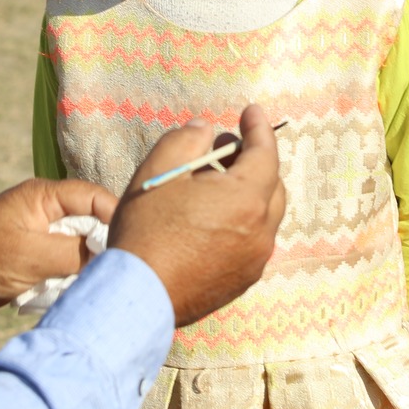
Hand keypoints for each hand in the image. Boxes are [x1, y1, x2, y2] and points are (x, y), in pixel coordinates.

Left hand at [0, 178, 117, 314]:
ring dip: (87, 263)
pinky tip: (75, 287)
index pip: (93, 197)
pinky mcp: (37, 254)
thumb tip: (109, 256)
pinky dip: (72, 274)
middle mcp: (46, 210)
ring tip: (93, 280)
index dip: (114, 217)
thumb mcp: (33, 256)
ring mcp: (42, 232)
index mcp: (43, 197)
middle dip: (102, 243)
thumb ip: (75, 252)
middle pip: (91, 220)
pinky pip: (67, 260)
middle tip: (115, 267)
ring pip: (82, 243)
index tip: (129, 244)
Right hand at [110, 103, 286, 325]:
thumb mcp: (158, 171)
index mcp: (246, 199)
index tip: (251, 112)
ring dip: (247, 194)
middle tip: (224, 150)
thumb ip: (186, 140)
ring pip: (263, 215)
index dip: (259, 128)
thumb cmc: (146, 231)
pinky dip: (241, 223)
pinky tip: (210, 222)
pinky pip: (252, 241)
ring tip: (212, 187)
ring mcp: (255, 260)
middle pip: (271, 185)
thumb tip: (205, 130)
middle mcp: (261, 231)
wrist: (137, 296)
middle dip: (254, 161)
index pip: (265, 153)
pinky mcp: (243, 281)